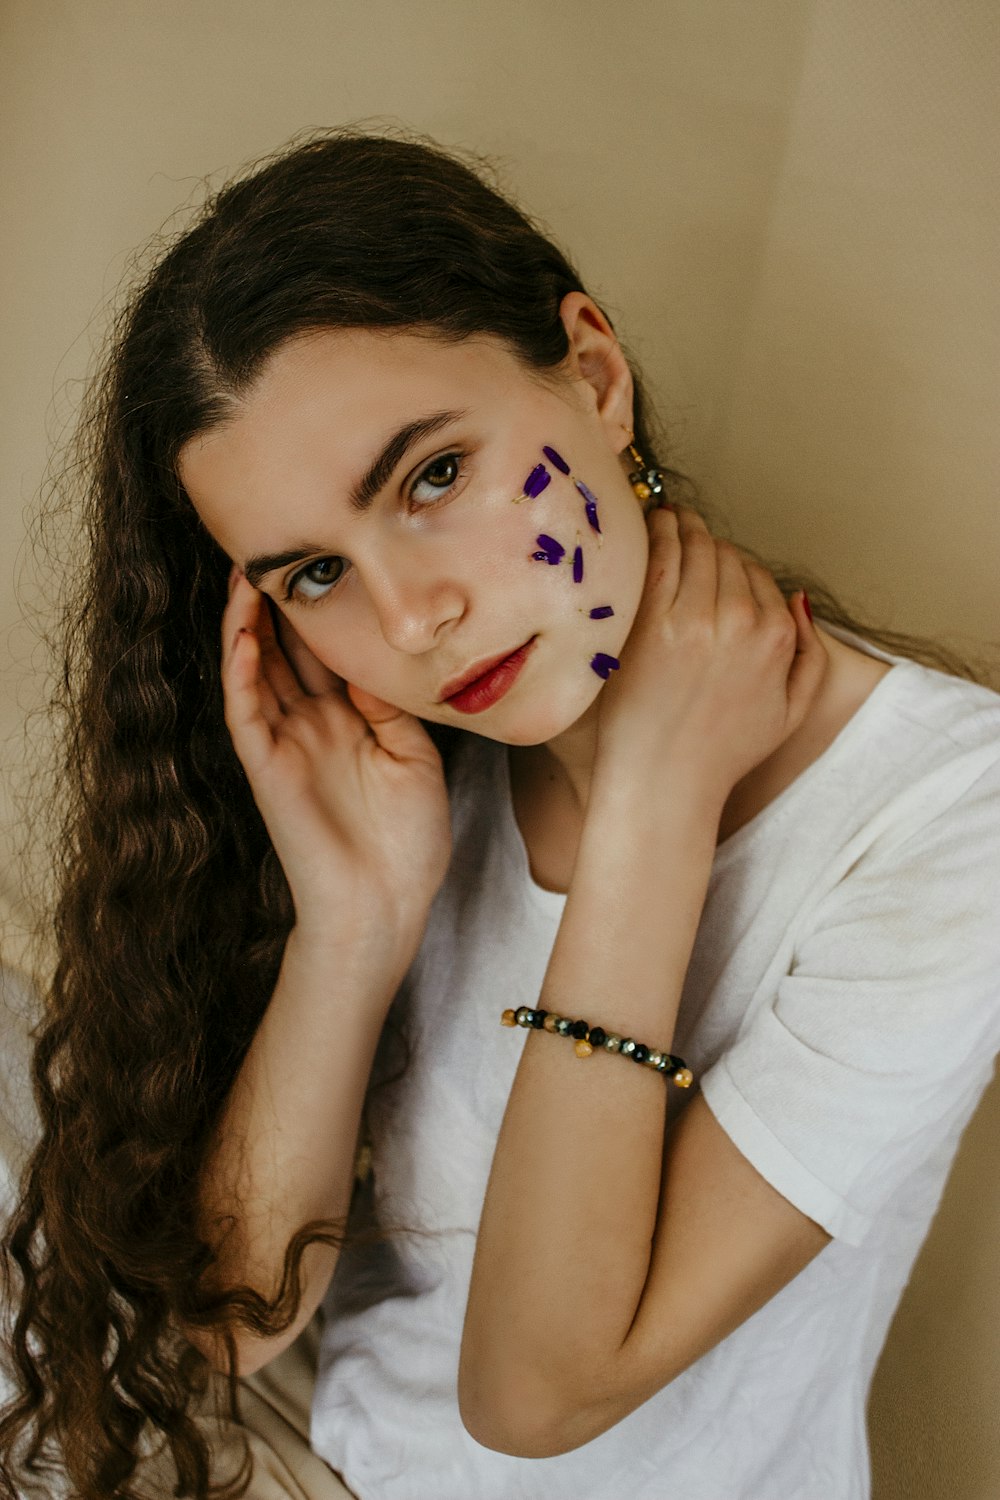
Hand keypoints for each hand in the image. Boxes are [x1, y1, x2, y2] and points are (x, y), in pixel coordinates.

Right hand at [220, 566, 451, 945]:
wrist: (385, 907)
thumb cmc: (409, 844)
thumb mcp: (415, 757)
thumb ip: (389, 704)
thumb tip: (369, 657)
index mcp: (350, 722)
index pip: (327, 654)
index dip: (321, 610)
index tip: (328, 560)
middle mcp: (312, 726)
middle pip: (286, 651)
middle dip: (278, 602)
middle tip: (275, 547)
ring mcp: (285, 745)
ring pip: (256, 670)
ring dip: (247, 623)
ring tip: (247, 573)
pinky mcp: (265, 767)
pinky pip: (245, 710)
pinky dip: (240, 670)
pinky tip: (243, 633)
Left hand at [592, 505, 828, 804]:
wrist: (664, 781)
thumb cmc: (723, 752)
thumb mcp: (791, 712)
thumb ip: (810, 654)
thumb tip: (798, 599)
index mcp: (775, 638)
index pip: (759, 576)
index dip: (737, 569)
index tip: (718, 567)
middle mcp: (739, 622)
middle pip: (727, 555)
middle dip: (712, 545)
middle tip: (692, 536)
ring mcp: (692, 619)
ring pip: (696, 546)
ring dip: (685, 526)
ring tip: (672, 520)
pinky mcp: (650, 622)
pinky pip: (659, 555)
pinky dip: (659, 532)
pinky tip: (653, 526)